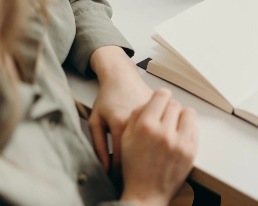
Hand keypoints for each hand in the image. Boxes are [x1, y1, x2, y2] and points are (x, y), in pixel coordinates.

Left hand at [88, 46, 152, 173]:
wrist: (122, 76)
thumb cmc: (108, 98)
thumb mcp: (96, 121)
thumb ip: (98, 146)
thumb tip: (104, 169)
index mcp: (121, 124)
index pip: (121, 160)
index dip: (118, 174)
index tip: (117, 182)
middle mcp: (140, 121)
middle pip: (140, 155)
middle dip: (135, 169)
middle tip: (131, 176)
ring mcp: (153, 116)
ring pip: (154, 144)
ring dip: (149, 155)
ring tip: (142, 164)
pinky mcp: (161, 113)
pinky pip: (161, 131)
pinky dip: (156, 141)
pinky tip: (150, 148)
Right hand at [120, 89, 197, 205]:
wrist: (146, 194)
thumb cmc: (134, 167)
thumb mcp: (126, 137)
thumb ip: (137, 115)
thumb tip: (151, 100)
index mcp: (146, 126)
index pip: (162, 95)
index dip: (161, 96)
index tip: (160, 100)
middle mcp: (164, 132)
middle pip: (174, 104)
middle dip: (169, 108)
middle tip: (164, 116)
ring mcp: (179, 142)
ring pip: (188, 113)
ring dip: (181, 116)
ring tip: (173, 124)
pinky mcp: (191, 151)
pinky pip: (194, 128)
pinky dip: (187, 129)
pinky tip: (178, 135)